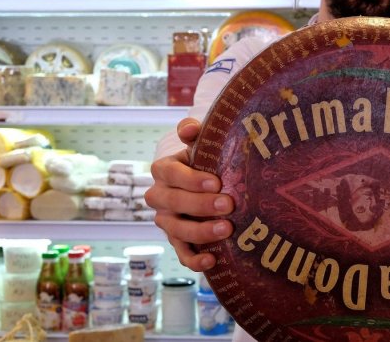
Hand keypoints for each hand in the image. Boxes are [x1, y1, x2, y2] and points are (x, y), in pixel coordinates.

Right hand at [145, 118, 234, 271]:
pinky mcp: (177, 241)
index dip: (191, 179)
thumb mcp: (202, 144)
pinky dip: (194, 260)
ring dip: (201, 232)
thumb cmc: (206, 160)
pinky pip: (181, 254)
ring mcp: (167, 221)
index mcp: (164, 170)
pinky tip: (212, 260)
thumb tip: (189, 128)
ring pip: (177, 230)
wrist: (209, 183)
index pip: (171, 174)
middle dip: (201, 205)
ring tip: (226, 229)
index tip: (216, 182)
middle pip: (174, 203)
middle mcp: (160, 197)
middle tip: (229, 204)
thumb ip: (194, 133)